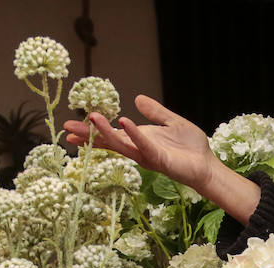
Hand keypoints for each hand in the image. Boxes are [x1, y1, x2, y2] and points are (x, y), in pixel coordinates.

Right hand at [62, 95, 261, 223]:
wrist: (206, 164)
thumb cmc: (190, 147)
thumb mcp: (170, 121)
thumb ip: (154, 111)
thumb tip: (137, 98)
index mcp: (138, 139)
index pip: (110, 134)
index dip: (91, 130)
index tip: (71, 126)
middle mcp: (138, 149)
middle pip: (108, 141)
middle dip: (89, 135)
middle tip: (67, 128)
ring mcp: (146, 155)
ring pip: (121, 144)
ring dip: (106, 132)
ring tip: (92, 118)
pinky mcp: (159, 160)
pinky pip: (143, 146)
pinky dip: (134, 134)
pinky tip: (124, 122)